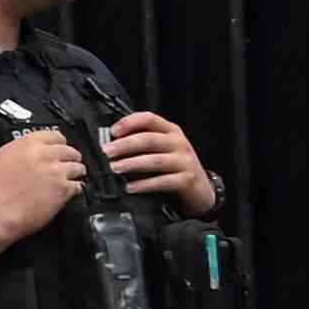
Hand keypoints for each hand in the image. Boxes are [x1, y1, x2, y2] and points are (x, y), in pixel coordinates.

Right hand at [0, 125, 88, 250]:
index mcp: (27, 144)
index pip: (54, 135)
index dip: (59, 142)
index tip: (60, 146)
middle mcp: (45, 155)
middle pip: (69, 150)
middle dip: (71, 156)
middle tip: (70, 161)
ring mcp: (56, 172)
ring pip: (77, 167)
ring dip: (77, 171)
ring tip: (76, 175)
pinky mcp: (63, 191)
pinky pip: (78, 186)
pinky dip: (77, 188)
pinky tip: (74, 191)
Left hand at [102, 112, 217, 214]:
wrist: (200, 189)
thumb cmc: (175, 167)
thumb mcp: (162, 149)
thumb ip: (143, 142)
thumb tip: (112, 143)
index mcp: (171, 131)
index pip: (149, 119)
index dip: (129, 123)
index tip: (113, 131)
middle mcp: (178, 143)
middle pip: (149, 139)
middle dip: (125, 145)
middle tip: (108, 152)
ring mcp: (184, 161)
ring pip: (154, 160)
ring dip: (132, 163)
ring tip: (115, 168)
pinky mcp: (186, 180)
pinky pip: (162, 181)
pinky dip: (144, 185)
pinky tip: (131, 187)